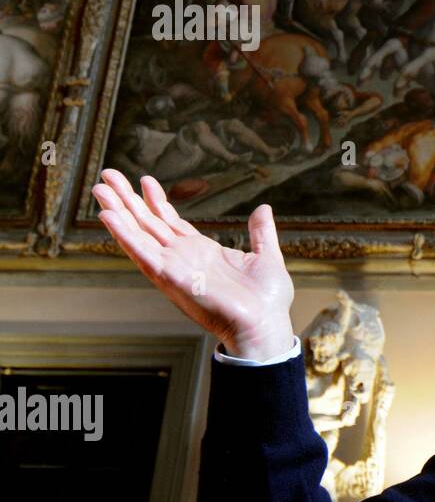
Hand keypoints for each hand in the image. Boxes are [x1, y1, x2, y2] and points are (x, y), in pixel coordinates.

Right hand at [93, 169, 295, 359]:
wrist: (265, 325)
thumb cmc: (267, 301)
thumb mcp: (266, 257)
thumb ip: (261, 232)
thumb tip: (263, 209)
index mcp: (203, 253)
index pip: (171, 223)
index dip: (156, 201)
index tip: (144, 180)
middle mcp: (184, 258)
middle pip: (148, 224)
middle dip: (128, 200)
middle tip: (108, 176)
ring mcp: (175, 267)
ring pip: (139, 235)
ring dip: (118, 212)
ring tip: (100, 189)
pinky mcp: (171, 277)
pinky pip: (142, 253)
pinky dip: (125, 235)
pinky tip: (108, 216)